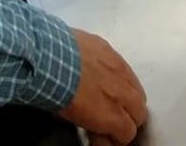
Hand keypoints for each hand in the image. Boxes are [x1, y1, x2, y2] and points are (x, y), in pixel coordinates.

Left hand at [57, 30, 146, 144]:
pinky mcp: (108, 49)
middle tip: (114, 118)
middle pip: (140, 111)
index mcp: (110, 114)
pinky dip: (119, 75)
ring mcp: (116, 68)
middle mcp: (120, 92)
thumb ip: (94, 127)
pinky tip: (105, 74)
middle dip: (129, 118)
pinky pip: (124, 66)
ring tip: (113, 96)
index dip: (118, 137)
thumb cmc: (55, 90)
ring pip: (137, 88)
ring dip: (128, 96)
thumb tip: (99, 134)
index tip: (107, 135)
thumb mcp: (75, 119)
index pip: (129, 132)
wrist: (45, 56)